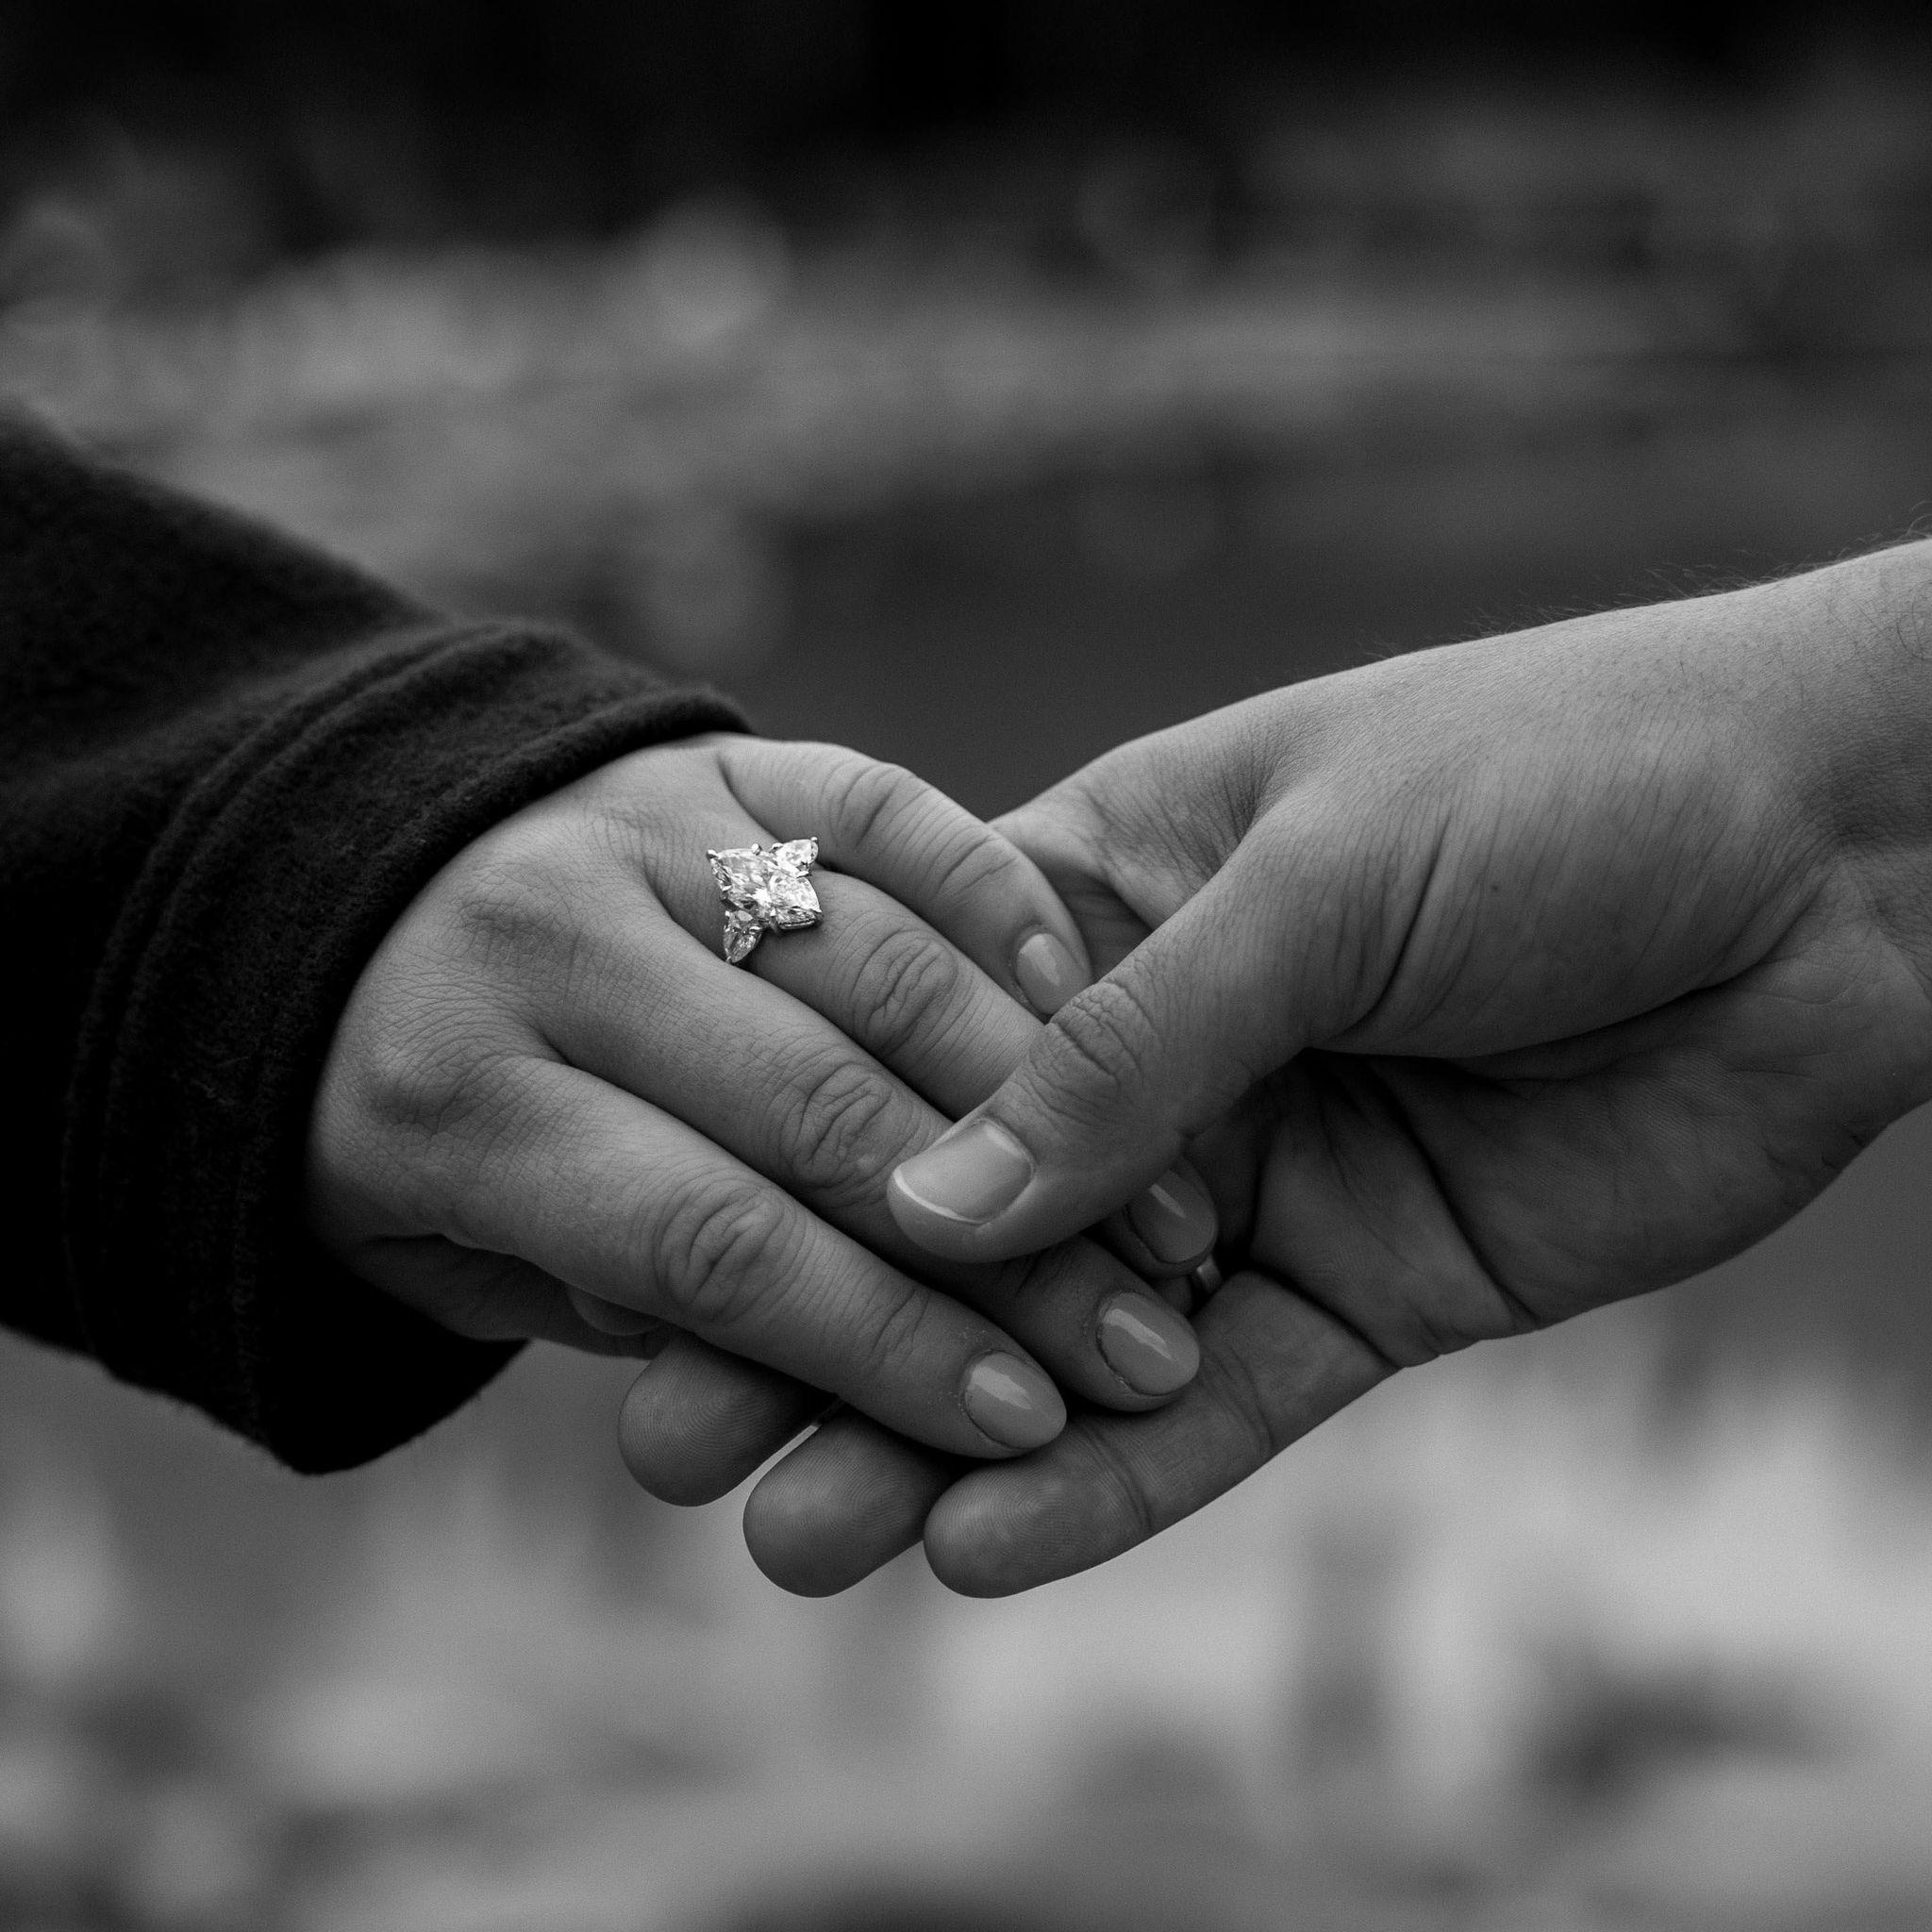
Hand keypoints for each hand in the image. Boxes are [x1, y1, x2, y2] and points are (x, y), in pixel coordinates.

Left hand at [305, 733, 1203, 1464]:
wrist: (309, 879)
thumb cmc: (392, 1119)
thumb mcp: (440, 1251)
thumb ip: (615, 1294)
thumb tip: (802, 1346)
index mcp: (451, 1095)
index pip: (709, 1250)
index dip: (877, 1351)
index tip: (1016, 1434)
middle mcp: (545, 942)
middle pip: (819, 1114)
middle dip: (999, 1251)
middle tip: (1134, 1343)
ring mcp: (635, 825)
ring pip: (873, 964)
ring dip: (1037, 1095)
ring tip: (1161, 1200)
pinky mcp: (711, 749)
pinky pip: (880, 810)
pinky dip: (987, 896)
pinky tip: (1078, 999)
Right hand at [655, 543, 1931, 1593]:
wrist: (1837, 849)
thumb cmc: (1556, 778)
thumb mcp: (1310, 875)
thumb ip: (1120, 1055)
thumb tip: (921, 1208)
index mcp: (1110, 902)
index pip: (911, 1049)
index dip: (795, 1159)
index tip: (655, 1258)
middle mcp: (1164, 1059)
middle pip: (965, 1217)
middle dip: (825, 1323)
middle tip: (671, 1438)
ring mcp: (1262, 1185)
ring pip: (1071, 1339)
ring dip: (935, 1438)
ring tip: (794, 1538)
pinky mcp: (1371, 1293)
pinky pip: (1221, 1410)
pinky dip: (1112, 1481)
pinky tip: (982, 1548)